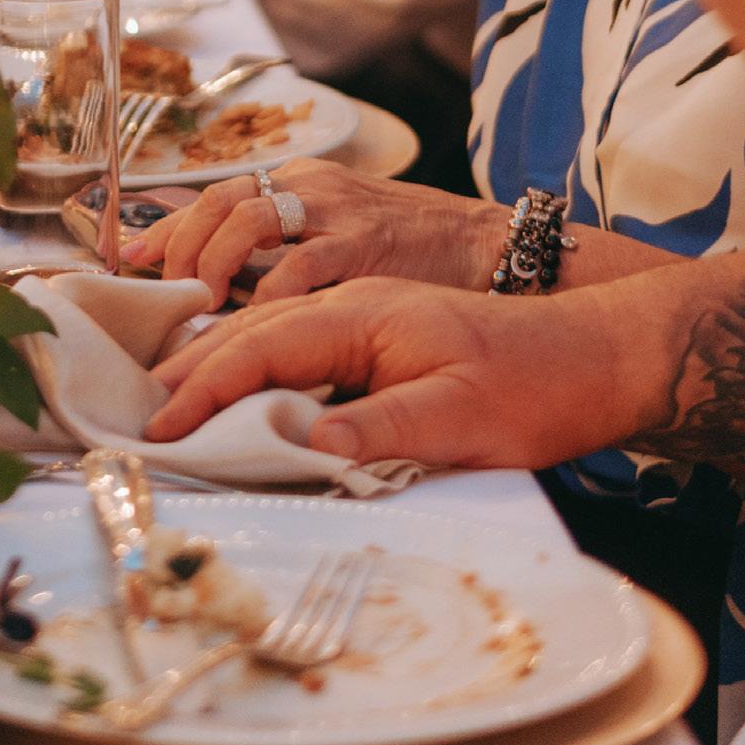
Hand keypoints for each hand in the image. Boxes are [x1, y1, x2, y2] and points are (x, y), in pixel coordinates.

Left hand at [125, 154, 505, 297]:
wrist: (483, 243)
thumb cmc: (407, 249)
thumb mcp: (337, 236)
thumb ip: (284, 252)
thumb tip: (219, 285)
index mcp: (297, 185)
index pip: (215, 193)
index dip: (170, 224)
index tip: (133, 257)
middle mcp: (307, 187)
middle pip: (220, 201)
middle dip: (182, 243)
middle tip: (165, 291)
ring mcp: (333, 210)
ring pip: (248, 220)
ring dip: (213, 261)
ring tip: (198, 302)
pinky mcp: (363, 241)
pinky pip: (301, 262)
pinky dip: (270, 289)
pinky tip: (254, 317)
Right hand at [143, 277, 611, 469]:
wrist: (598, 357)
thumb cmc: (535, 387)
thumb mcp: (463, 417)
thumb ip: (383, 425)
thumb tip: (311, 441)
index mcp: (364, 313)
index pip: (263, 346)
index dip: (208, 386)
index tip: (165, 424)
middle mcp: (356, 303)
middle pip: (255, 328)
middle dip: (196, 367)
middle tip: (147, 410)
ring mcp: (369, 314)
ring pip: (273, 328)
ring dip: (221, 358)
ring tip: (175, 391)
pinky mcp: (383, 334)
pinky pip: (301, 339)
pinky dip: (260, 360)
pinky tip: (248, 383)